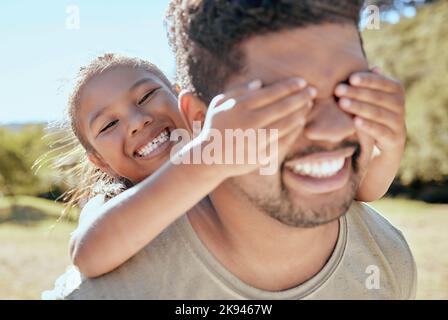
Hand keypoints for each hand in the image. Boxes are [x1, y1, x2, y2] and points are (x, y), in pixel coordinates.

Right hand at [198, 77, 316, 177]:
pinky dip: (294, 131)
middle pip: (283, 107)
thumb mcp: (219, 104)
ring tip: (308, 106)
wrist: (209, 158)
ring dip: (300, 113)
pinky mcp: (261, 155)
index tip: (302, 82)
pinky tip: (300, 123)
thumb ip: (238, 91)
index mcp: (240, 106)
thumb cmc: (215, 127)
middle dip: (301, 97)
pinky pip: (284, 141)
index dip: (290, 86)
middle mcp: (250, 122)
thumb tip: (260, 83)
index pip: (272, 93)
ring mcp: (256, 140)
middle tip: (313, 91)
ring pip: (286, 124)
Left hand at [334, 68, 405, 154]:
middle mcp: (399, 103)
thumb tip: (375, 67)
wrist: (386, 140)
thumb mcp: (372, 96)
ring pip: (378, 113)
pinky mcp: (394, 138)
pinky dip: (368, 126)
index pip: (381, 82)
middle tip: (338, 90)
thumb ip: (371, 83)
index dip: (366, 80)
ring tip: (342, 103)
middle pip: (377, 97)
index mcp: (395, 89)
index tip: (350, 78)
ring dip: (359, 107)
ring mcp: (398, 121)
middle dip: (357, 93)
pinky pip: (380, 131)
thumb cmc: (374, 110)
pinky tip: (355, 121)